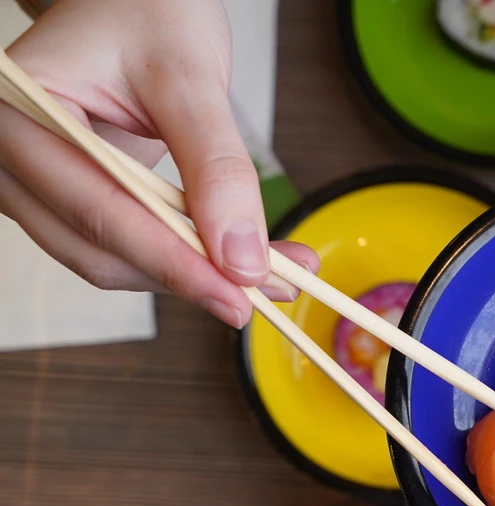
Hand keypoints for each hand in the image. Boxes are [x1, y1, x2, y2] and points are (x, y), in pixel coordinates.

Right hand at [0, 0, 317, 327]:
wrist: (133, 0)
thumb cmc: (147, 14)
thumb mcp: (189, 78)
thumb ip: (217, 167)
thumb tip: (241, 258)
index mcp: (18, 112)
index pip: (98, 211)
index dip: (173, 262)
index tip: (238, 293)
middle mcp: (12, 155)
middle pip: (99, 250)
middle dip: (189, 276)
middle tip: (269, 291)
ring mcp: (37, 183)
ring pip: (112, 261)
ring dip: (193, 277)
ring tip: (273, 277)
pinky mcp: (71, 200)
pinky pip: (125, 247)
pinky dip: (185, 260)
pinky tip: (243, 262)